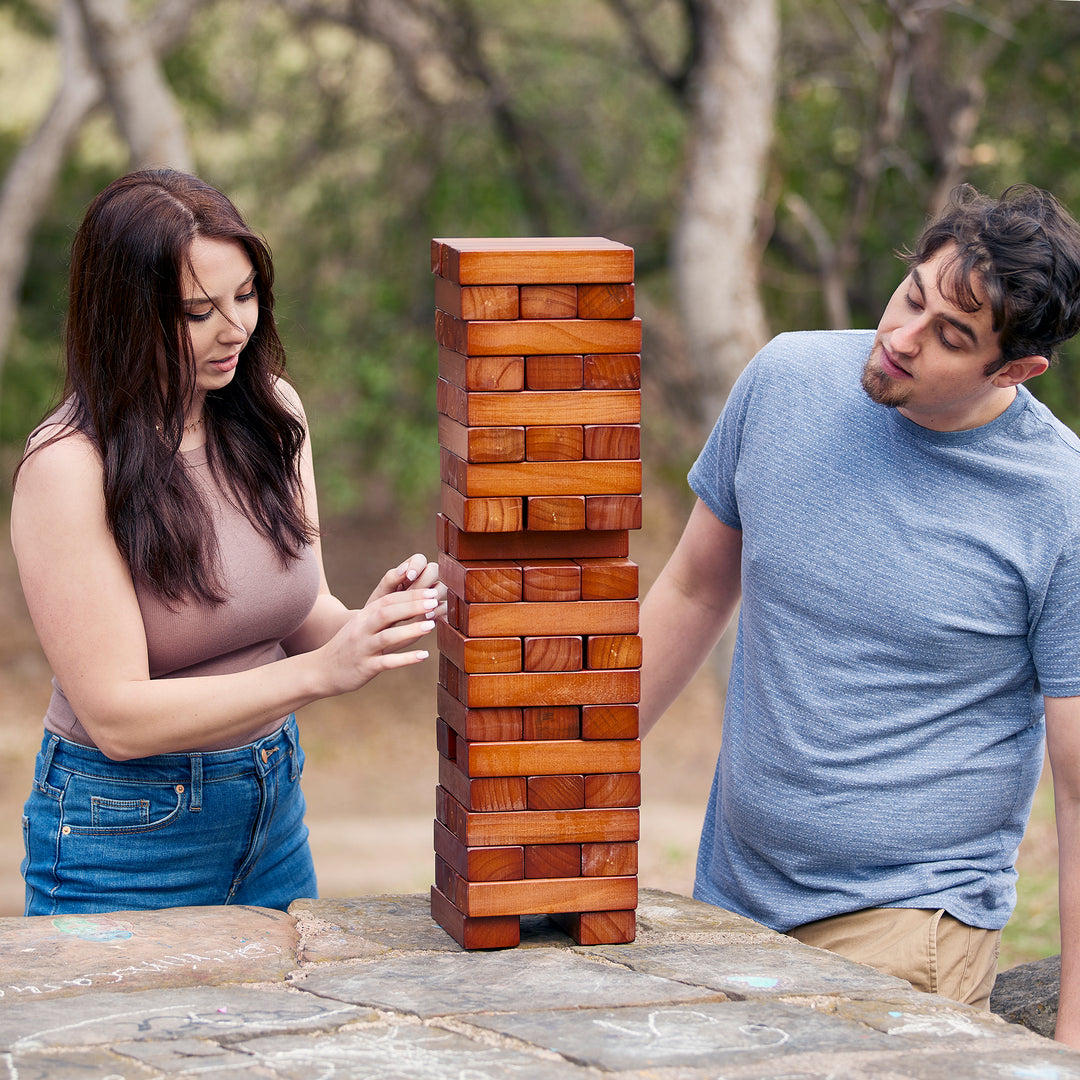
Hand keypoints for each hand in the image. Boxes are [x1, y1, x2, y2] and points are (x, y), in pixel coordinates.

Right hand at [319, 585, 438, 695]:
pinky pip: (386, 662)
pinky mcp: (365, 667)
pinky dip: (405, 659)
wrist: (321, 670)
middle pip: (387, 613)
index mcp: (364, 616)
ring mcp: (363, 648)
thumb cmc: (349, 646)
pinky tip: (423, 656)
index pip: (388, 600)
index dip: (410, 595)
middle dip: (411, 606)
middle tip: (434, 602)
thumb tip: (413, 606)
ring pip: (387, 636)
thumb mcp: (362, 625)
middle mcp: (362, 629)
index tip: (431, 591)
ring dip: (410, 630)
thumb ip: (383, 615)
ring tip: (432, 625)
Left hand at [368, 553, 446, 616]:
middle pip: (434, 570)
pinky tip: (428, 617)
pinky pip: (446, 607)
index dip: (417, 565)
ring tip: (418, 605)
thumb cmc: (380, 610)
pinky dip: (438, 611)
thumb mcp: (381, 595)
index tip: (409, 576)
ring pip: (443, 587)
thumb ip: (391, 579)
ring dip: (431, 596)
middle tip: (411, 594)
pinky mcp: (439, 611)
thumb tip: (403, 569)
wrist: (381, 633)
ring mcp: (433, 596)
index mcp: (410, 573)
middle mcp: (424, 581)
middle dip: (423, 581)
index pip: (420, 560)